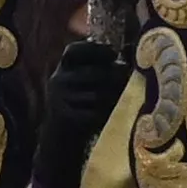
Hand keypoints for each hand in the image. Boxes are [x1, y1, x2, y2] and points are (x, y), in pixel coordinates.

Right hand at [38, 39, 130, 187]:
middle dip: (115, 77)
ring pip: (97, 94)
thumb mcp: (87, 84)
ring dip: (113, 98)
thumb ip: (101, 70)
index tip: (113, 53)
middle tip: (129, 80)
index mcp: (63, 68)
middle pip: (94, 73)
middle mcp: (57, 79)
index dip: (94, 49)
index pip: (75, 50)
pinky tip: (108, 116)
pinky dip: (104, 115)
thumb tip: (124, 64)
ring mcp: (57, 98)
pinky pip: (92, 113)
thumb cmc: (83, 106)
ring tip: (121, 101)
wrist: (62, 138)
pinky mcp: (62, 116)